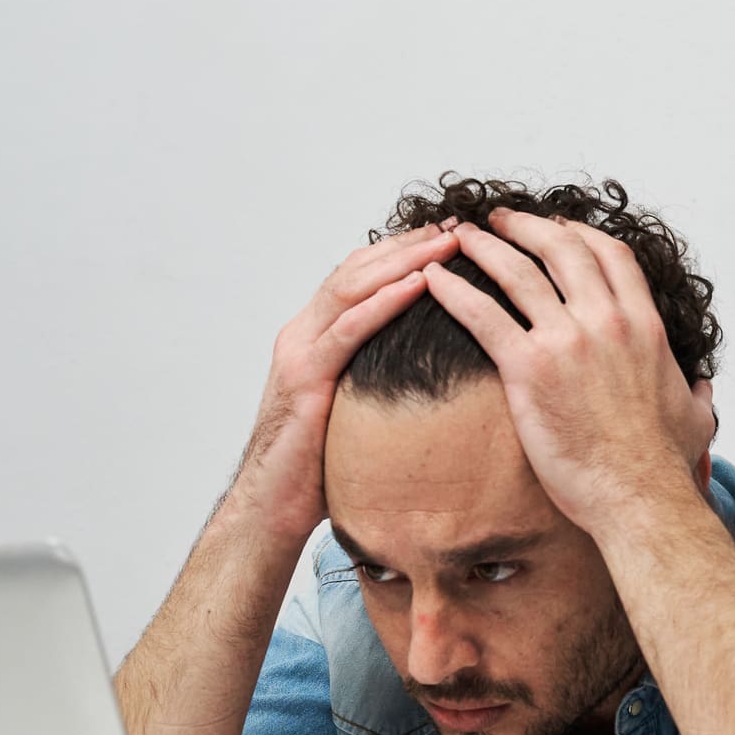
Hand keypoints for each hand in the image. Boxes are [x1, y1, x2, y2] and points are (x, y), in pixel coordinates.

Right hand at [230, 222, 459, 541]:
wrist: (275, 508)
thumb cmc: (322, 468)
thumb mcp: (361, 412)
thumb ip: (384, 382)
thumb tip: (437, 378)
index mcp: (317, 338)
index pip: (364, 279)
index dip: (406, 254)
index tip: (452, 238)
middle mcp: (304, 334)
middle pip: (360, 270)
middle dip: (411, 245)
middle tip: (459, 227)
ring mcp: (299, 352)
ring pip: (354, 287)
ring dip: (406, 261)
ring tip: (449, 243)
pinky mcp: (304, 378)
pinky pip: (348, 330)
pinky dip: (385, 303)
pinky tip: (419, 284)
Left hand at [425, 211, 715, 536]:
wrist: (639, 497)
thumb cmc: (664, 465)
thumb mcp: (696, 417)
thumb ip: (696, 394)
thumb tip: (702, 390)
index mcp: (645, 325)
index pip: (611, 255)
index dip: (580, 233)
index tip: (559, 226)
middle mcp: (607, 321)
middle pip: (561, 248)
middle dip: (526, 226)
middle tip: (499, 220)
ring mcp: (567, 341)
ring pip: (517, 271)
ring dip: (485, 247)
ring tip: (460, 236)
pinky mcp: (529, 369)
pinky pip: (482, 315)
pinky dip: (453, 291)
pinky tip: (432, 279)